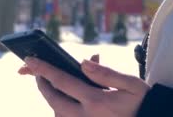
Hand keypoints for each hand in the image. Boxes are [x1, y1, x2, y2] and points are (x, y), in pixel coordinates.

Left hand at [18, 54, 149, 116]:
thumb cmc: (142, 103)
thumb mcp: (132, 84)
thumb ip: (107, 73)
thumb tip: (85, 62)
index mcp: (96, 101)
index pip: (63, 82)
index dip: (44, 69)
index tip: (30, 60)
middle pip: (53, 100)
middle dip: (42, 84)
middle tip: (37, 72)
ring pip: (57, 113)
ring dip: (51, 98)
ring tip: (51, 84)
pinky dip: (61, 109)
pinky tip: (66, 100)